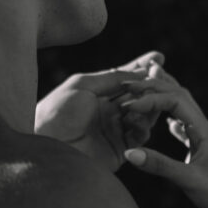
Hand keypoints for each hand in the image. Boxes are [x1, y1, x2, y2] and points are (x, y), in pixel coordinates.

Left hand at [36, 53, 167, 171]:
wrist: (47, 146)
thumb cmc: (56, 112)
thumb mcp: (83, 85)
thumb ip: (112, 77)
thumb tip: (140, 70)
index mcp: (98, 94)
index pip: (125, 79)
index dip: (142, 69)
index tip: (158, 58)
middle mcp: (108, 112)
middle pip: (139, 96)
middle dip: (151, 86)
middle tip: (160, 78)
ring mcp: (115, 130)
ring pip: (144, 114)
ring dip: (147, 105)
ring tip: (146, 98)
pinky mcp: (120, 150)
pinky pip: (140, 135)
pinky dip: (142, 125)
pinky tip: (135, 118)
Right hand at [115, 66, 207, 207]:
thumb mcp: (189, 180)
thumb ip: (159, 165)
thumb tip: (129, 153)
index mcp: (203, 129)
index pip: (175, 101)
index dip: (150, 99)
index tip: (128, 105)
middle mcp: (204, 128)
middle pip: (179, 95)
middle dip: (155, 86)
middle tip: (129, 83)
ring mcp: (202, 138)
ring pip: (181, 108)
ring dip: (162, 96)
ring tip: (144, 86)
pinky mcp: (200, 150)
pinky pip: (183, 126)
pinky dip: (169, 117)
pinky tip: (162, 120)